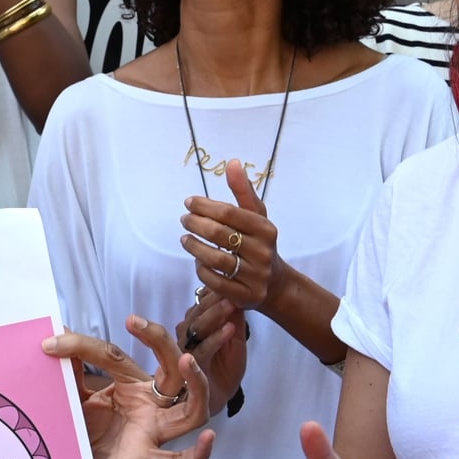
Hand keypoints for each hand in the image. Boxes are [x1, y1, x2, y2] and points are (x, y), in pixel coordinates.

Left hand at [45, 314, 217, 458]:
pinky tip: (208, 439)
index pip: (115, 357)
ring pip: (193, 411)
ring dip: (197, 386)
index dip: (82, 346)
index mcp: (130, 387)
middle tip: (137, 323)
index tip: (51, 342)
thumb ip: (71, 373)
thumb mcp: (75, 399)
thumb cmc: (84, 435)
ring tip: (186, 361)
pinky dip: (197, 454)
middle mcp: (148, 406)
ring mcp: (152, 432)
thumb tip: (56, 334)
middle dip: (160, 342)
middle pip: (171, 370)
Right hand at [178, 293, 246, 409]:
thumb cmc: (223, 371)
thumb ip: (235, 321)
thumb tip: (238, 295)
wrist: (217, 400)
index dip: (214, 293)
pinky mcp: (191, 368)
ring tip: (231, 304)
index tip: (229, 280)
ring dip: (214, 314)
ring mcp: (185, 351)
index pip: (201, 305)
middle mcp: (185, 336)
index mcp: (194, 327)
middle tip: (229, 287)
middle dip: (212, 300)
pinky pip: (203, 350)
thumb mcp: (235, 343)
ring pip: (196, 328)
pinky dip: (217, 338)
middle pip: (195, 313)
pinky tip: (230, 329)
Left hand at [181, 159, 282, 311]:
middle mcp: (263, 252)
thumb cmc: (258, 243)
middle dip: (196, 224)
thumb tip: (232, 162)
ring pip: (215, 259)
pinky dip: (201, 269)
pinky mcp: (245, 295)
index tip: (188, 202)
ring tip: (184, 238)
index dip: (205, 206)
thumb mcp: (256, 217)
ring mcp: (255, 276)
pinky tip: (196, 260)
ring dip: (194, 246)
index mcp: (266, 229)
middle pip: (220, 234)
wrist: (274, 284)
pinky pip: (214, 281)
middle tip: (183, 219)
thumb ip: (243, 191)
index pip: (230, 213)